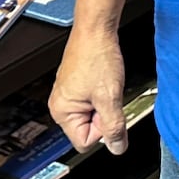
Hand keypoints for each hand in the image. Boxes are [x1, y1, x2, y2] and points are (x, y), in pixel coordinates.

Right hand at [48, 32, 128, 154]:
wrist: (97, 29)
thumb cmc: (96, 55)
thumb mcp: (110, 97)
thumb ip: (114, 127)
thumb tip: (117, 148)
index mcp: (61, 112)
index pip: (84, 142)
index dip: (101, 130)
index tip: (106, 110)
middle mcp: (60, 105)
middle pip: (88, 130)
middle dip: (102, 116)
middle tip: (106, 95)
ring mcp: (69, 94)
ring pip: (93, 115)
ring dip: (104, 104)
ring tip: (105, 85)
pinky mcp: (77, 86)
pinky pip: (94, 102)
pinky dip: (103, 94)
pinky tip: (104, 80)